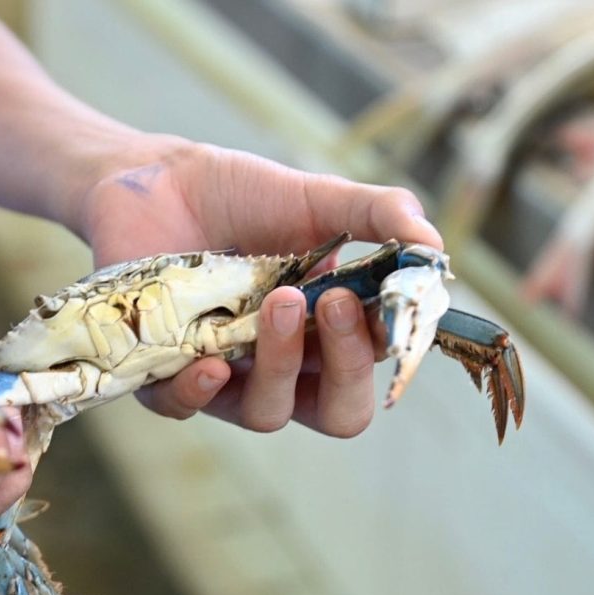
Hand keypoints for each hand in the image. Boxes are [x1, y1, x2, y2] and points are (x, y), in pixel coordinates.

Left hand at [78, 137, 444, 437]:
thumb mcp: (317, 198)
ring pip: (266, 413)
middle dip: (344, 368)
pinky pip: (183, 406)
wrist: (159, 181)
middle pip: (335, 410)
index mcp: (328, 332)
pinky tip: (210, 363)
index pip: (374, 364)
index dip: (383, 345)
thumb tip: (434, 250)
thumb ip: (379, 215)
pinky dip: (197, 393)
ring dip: (279, 365)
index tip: (381, 297)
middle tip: (333, 303)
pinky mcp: (164, 371)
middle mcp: (284, 364)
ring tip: (277, 301)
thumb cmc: (242, 196)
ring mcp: (227, 373)